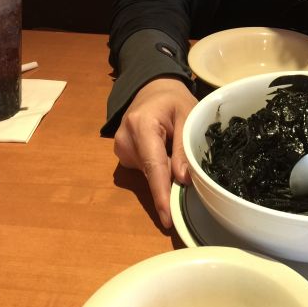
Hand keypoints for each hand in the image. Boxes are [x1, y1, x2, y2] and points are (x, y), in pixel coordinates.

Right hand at [113, 78, 197, 228]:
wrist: (153, 87)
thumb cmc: (173, 99)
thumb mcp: (187, 114)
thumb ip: (184, 147)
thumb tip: (183, 180)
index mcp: (142, 125)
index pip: (153, 166)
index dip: (161, 194)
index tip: (167, 219)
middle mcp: (125, 139)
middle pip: (151, 171)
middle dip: (170, 178)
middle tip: (188, 164)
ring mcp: (120, 147)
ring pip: (148, 172)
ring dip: (164, 168)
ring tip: (172, 142)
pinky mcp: (122, 153)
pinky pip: (144, 168)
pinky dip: (157, 165)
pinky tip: (163, 147)